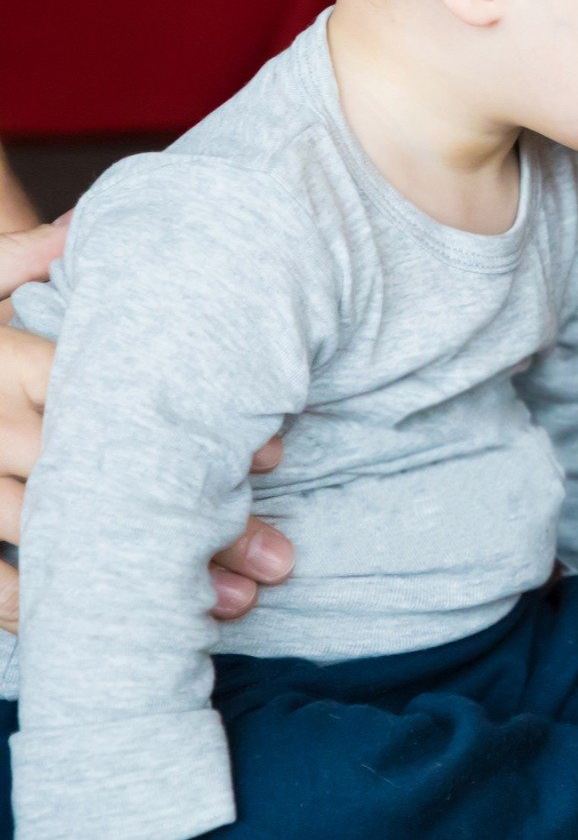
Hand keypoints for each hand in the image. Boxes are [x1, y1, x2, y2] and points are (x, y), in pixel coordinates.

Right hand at [0, 215, 295, 632]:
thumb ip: (30, 254)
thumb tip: (88, 223)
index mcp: (3, 361)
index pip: (112, 398)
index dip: (196, 432)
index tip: (274, 461)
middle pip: (104, 482)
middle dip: (195, 526)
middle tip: (276, 562)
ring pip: (61, 543)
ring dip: (143, 581)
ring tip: (227, 609)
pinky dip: (45, 611)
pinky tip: (114, 628)